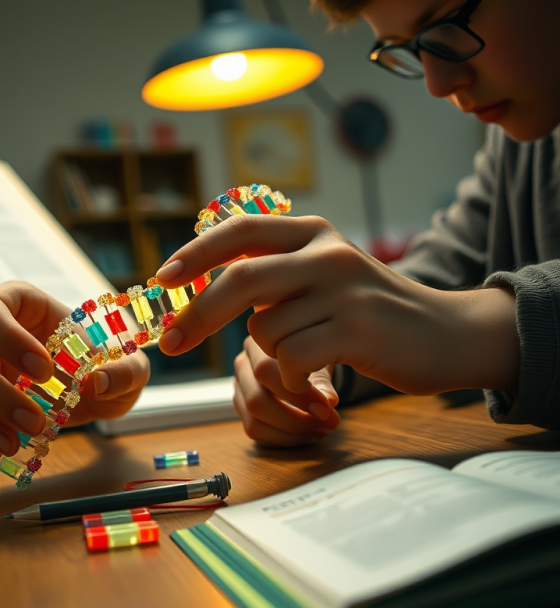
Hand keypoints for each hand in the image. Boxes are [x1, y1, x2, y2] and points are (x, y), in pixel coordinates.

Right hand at [0, 281, 149, 455]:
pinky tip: (9, 444)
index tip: (44, 370)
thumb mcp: (129, 364)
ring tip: (18, 441)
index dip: (4, 336)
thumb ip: (126, 371)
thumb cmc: (104, 361)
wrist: (93, 389)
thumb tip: (98, 382)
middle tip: (34, 419)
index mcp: (16, 302)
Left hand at [156, 214, 518, 398]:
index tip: (162, 277)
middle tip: (172, 341)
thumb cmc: (369, 312)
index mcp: (313, 233)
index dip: (195, 253)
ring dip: (272, 354)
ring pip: (266, 329)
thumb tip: (209, 283)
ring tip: (307, 356)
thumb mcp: (325, 274)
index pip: (240, 231)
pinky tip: (313, 376)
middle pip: (240, 279)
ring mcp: (344, 289)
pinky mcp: (357, 328)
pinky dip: (289, 375)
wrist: (446, 334)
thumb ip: (276, 271)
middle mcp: (326, 253)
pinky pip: (290, 358)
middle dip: (198, 314)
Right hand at [234, 336, 339, 446]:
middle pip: (256, 401)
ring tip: (320, 431)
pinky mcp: (241, 408)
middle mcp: (241, 364)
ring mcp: (238, 388)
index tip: (326, 408)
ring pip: (254, 422)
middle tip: (328, 424)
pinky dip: (284, 439)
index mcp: (257, 344)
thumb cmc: (310, 357)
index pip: (265, 371)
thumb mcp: (318, 362)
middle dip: (296, 420)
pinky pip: (256, 432)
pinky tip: (307, 434)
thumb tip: (329, 403)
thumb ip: (323, 382)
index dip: (296, 395)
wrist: (300, 358)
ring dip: (292, 434)